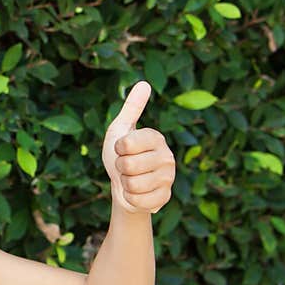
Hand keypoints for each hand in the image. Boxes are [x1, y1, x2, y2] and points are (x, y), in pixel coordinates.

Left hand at [101, 80, 175, 214]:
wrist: (123, 186)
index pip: (125, 144)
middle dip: (119, 169)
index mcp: (156, 137)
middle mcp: (167, 156)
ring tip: (131, 179)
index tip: (121, 149)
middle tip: (126, 168)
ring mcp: (168, 178)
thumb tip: (145, 83)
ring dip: (125, 184)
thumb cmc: (121, 155)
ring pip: (132, 184)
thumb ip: (131, 108)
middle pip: (127, 166)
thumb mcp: (119, 130)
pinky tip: (137, 193)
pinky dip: (131, 199)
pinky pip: (138, 200)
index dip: (117, 149)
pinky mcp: (164, 197)